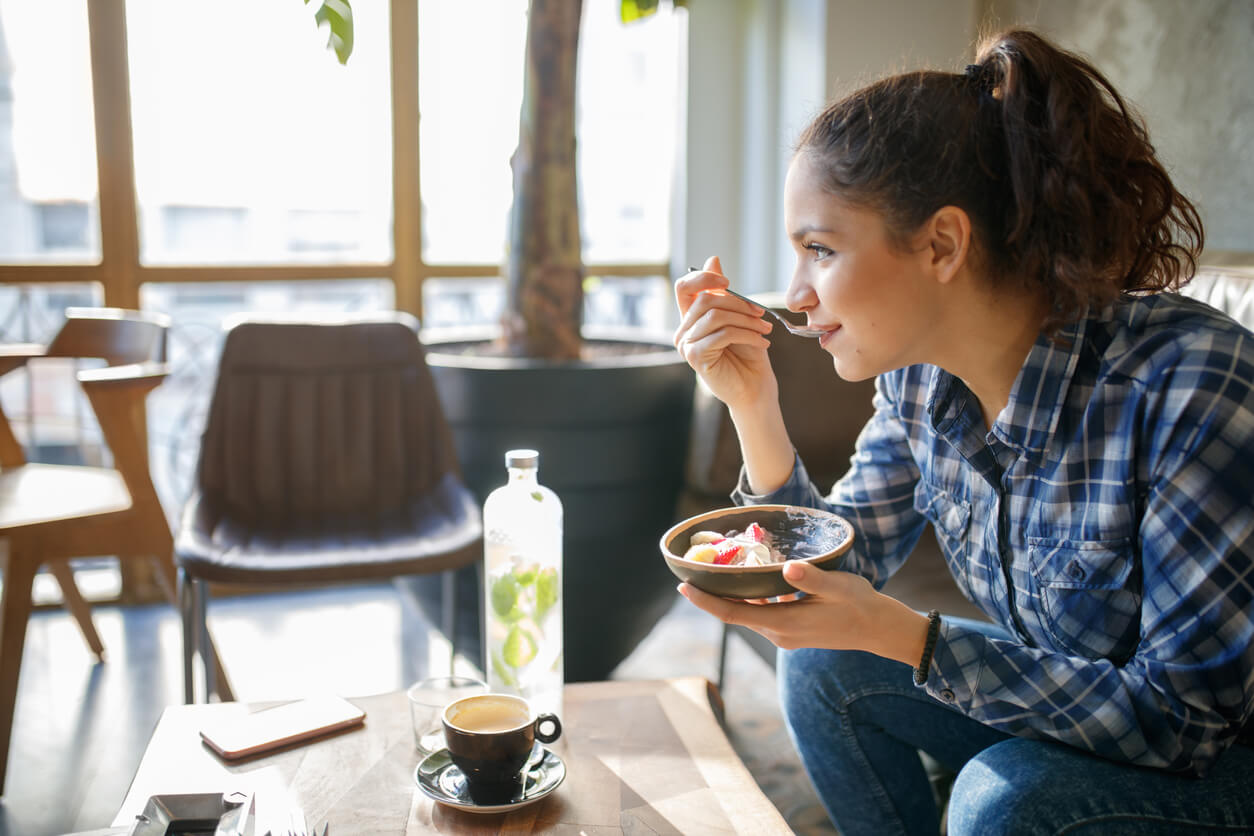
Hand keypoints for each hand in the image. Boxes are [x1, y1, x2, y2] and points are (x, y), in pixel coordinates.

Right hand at [673, 256, 776, 411]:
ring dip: (746, 320)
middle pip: (705, 300)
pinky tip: (762, 343)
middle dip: (738, 303)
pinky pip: (722, 334)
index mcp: (691, 318)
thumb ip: (724, 293)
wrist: (754, 389)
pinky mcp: (695, 357)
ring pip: (715, 316)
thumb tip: (713, 259)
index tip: (727, 283)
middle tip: (762, 314)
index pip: (684, 287)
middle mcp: (683, 330)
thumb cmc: (747, 354)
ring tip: (765, 330)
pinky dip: (747, 335)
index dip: (703, 278)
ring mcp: (686, 345)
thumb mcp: (739, 317)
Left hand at [678, 560, 929, 664]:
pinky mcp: (791, 629)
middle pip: (735, 613)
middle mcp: (778, 633)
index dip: (706, 601)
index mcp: (784, 624)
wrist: (878, 629)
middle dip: (711, 594)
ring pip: (748, 612)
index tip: (683, 587)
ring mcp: (784, 634)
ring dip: (731, 594)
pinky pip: (761, 612)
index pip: (733, 613)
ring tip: (714, 567)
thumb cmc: (860, 605)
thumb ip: (812, 578)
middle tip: (692, 567)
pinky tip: (749, 576)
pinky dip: (750, 596)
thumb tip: (787, 568)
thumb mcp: (839, 587)